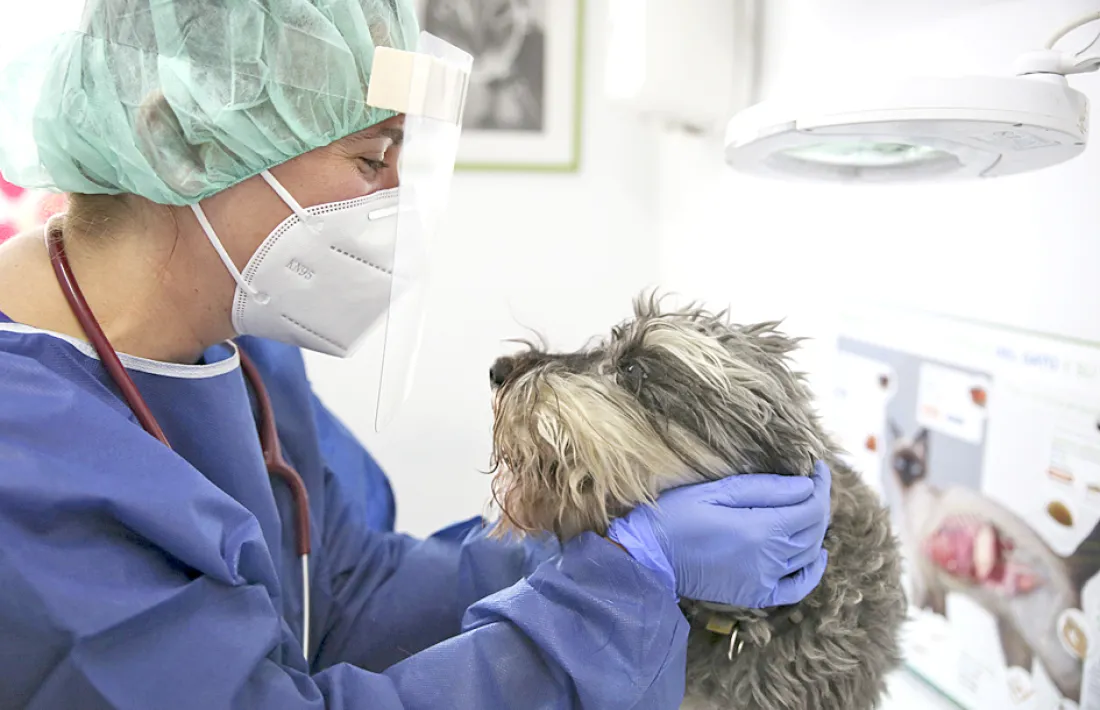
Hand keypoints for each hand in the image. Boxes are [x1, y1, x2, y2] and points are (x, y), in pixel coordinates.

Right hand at [607, 460, 831, 607]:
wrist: (651, 556)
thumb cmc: (678, 515)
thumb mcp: (717, 491)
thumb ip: (764, 488)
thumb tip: (806, 485)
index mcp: (761, 529)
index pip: (812, 507)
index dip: (821, 485)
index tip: (818, 467)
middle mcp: (770, 558)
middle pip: (814, 530)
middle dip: (819, 504)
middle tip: (812, 484)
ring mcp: (765, 580)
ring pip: (809, 554)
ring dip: (816, 531)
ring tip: (807, 509)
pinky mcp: (756, 595)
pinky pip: (797, 588)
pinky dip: (812, 572)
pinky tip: (816, 555)